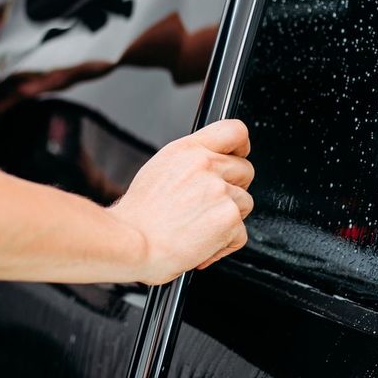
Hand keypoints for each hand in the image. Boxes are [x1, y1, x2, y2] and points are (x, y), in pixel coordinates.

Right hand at [107, 119, 253, 284]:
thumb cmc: (137, 218)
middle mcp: (206, 165)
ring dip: (227, 219)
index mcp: (188, 150)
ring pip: (244, 203)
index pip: (233, 131)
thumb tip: (209, 168)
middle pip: (245, 170)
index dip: (241, 146)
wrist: (132, 244)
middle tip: (209, 207)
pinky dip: (224, 245)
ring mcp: (220, 191)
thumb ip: (189, 164)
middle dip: (233, 189)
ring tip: (198, 229)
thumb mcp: (157, 171)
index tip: (239, 155)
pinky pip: (240, 234)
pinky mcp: (229, 218)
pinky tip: (200, 245)